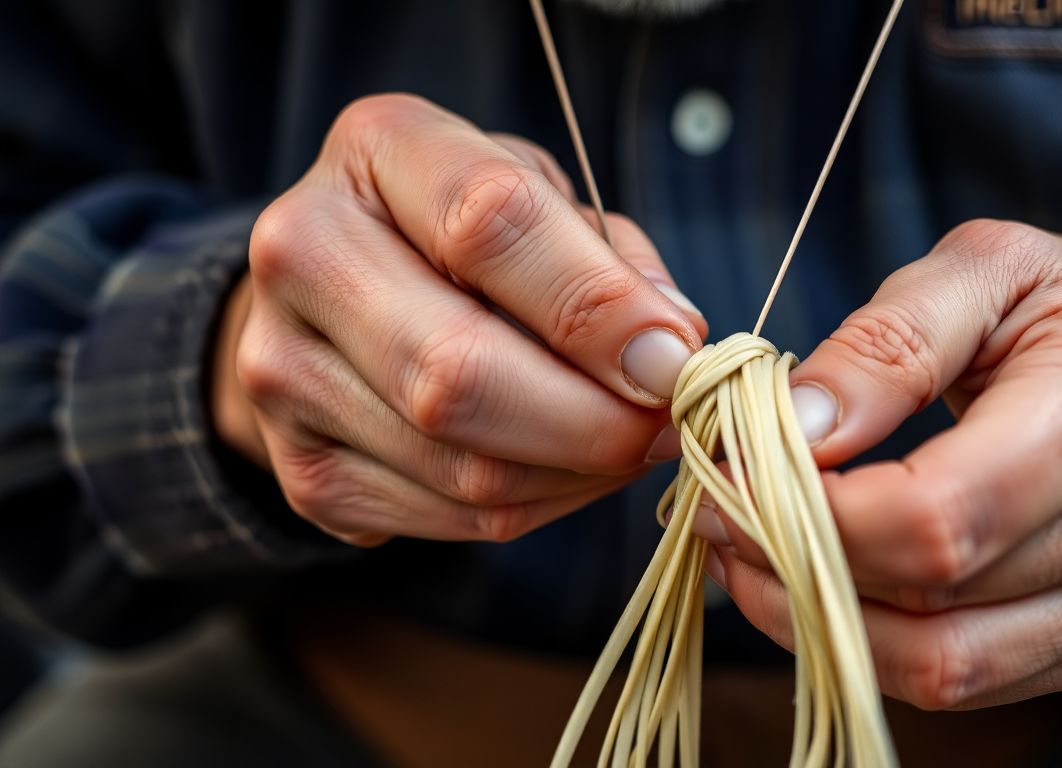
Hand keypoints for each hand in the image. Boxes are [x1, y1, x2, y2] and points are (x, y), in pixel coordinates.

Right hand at [210, 94, 705, 545]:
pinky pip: (451, 518)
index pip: (488, 224)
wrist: (343, 289)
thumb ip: (608, 263)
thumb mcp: (544, 200)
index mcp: (378, 150)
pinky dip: (537, 505)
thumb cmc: (470, 234)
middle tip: (665, 428)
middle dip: (591, 420)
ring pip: (462, 467)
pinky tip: (565, 469)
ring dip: (576, 473)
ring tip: (626, 444)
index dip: (596, 305)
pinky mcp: (303, 470)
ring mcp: (282, 371)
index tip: (674, 357)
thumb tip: (667, 356)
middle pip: (455, 372)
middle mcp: (303, 252)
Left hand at [699, 220, 1061, 709]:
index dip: (812, 517)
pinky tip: (821, 587)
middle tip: (717, 518)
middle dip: (796, 569)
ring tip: (753, 557)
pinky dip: (873, 646)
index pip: (938, 513)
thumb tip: (797, 434)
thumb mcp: (974, 267)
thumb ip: (884, 343)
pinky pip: (969, 681)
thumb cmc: (1052, 306)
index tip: (727, 480)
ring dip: (820, 622)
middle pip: (934, 600)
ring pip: (945, 666)